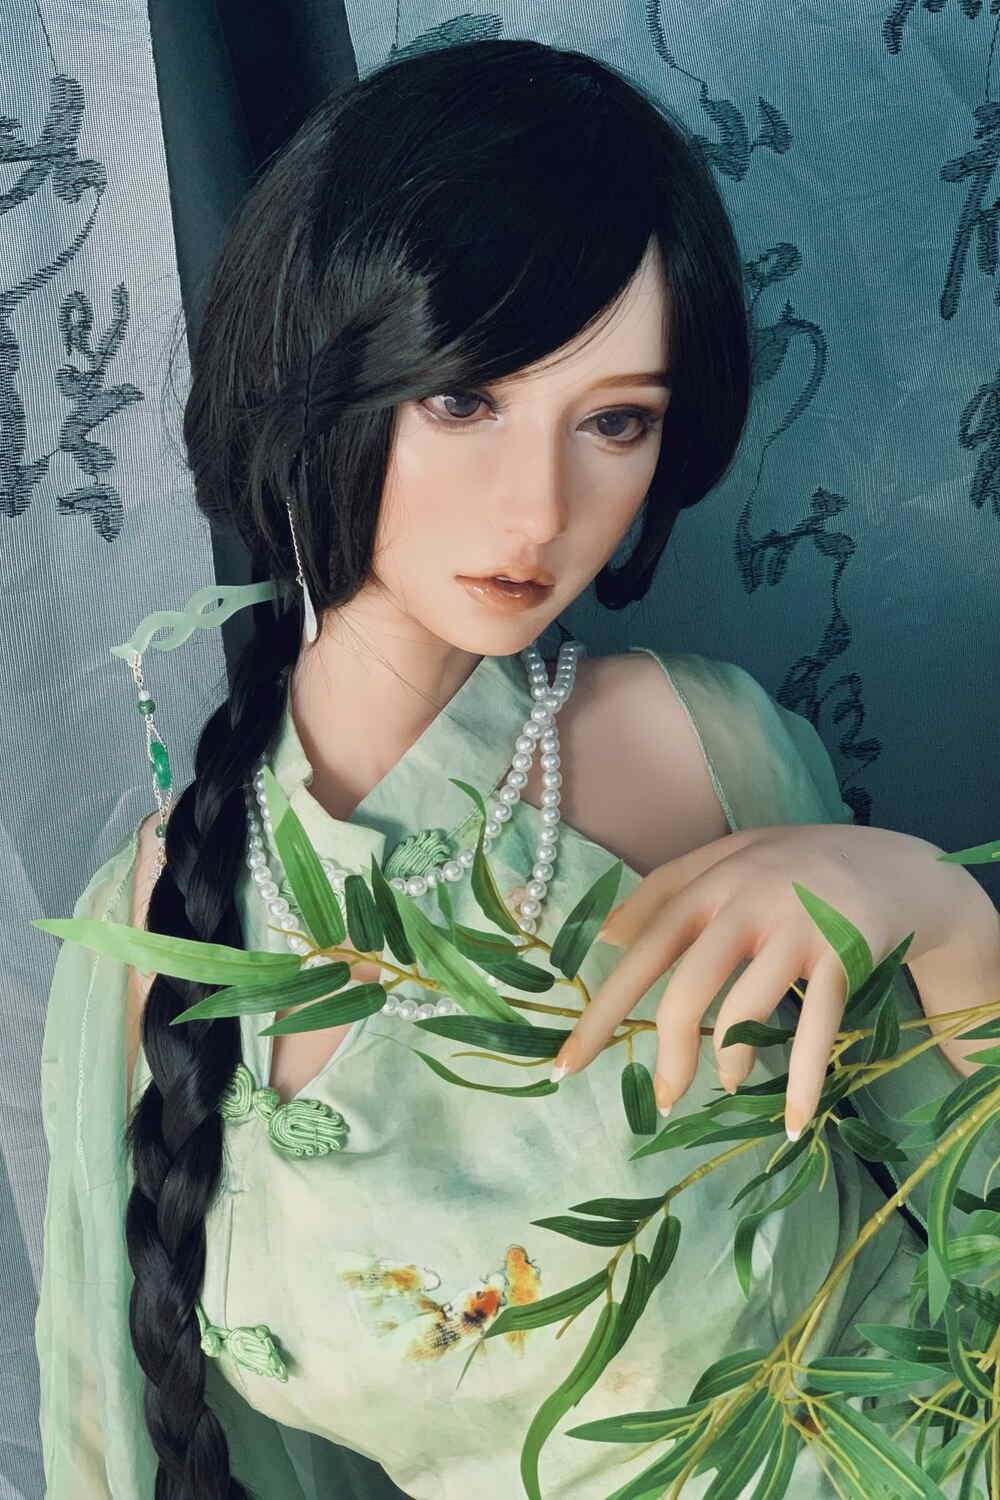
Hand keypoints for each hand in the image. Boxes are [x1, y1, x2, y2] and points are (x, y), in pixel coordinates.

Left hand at [549, 823, 996, 1138]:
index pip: (643, 948)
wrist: (896, 864)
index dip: (604, 1008)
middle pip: (690, 985)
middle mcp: (748, 900)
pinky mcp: (844, 955)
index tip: (567, 1065)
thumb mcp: (728, 860)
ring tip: (728, 1083)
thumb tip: (604, 936)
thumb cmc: (795, 867)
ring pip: (746, 1009)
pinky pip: (815, 1030)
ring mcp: (798, 928)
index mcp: (711, 881)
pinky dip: (803, 1083)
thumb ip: (665, 890)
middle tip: (663, 1100)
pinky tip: (794, 1123)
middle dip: (670, 1052)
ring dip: (731, 1061)